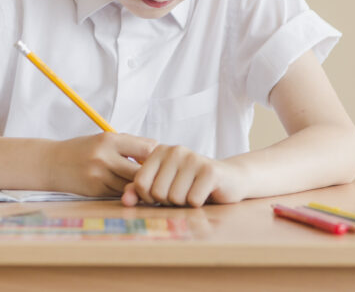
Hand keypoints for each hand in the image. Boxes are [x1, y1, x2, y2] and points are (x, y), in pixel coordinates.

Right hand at [47, 133, 155, 196]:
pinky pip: (120, 194)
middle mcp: (104, 158)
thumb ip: (129, 144)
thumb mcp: (103, 139)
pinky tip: (123, 186)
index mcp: (108, 140)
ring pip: (131, 185)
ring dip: (138, 185)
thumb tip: (158, 151)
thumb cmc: (83, 149)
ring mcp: (99, 176)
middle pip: (141, 171)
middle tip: (155, 175)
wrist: (52, 163)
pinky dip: (125, 191)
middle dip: (150, 174)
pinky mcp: (96, 191)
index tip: (156, 158)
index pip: (146, 149)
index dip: (155, 155)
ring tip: (140, 182)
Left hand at [122, 144, 244, 206]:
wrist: (229, 179)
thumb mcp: (163, 186)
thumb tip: (125, 201)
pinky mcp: (210, 171)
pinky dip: (198, 204)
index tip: (163, 192)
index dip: (149, 197)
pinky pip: (193, 200)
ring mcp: (193, 159)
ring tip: (193, 191)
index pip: (140, 183)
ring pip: (175, 198)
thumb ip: (140, 191)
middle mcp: (175, 150)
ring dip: (184, 203)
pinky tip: (205, 193)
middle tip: (182, 192)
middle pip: (157, 192)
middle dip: (169, 201)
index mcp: (159, 151)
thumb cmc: (190, 184)